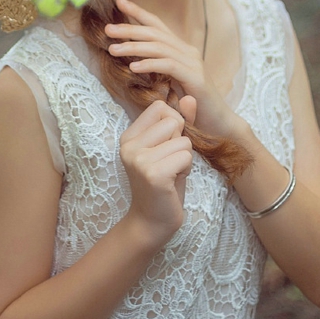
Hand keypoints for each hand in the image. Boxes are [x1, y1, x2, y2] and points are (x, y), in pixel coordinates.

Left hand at [105, 0, 238, 140]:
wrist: (219, 123)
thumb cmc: (192, 105)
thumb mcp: (171, 82)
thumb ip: (157, 67)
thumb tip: (133, 58)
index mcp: (181, 49)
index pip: (157, 25)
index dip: (139, 12)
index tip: (120, 0)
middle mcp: (187, 51)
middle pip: (155, 33)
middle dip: (129, 28)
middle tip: (107, 29)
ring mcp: (193, 63)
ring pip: (159, 47)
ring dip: (134, 47)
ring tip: (113, 49)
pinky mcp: (195, 78)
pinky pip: (169, 65)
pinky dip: (149, 64)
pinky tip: (133, 67)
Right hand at [119, 98, 194, 242]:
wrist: (151, 222)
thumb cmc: (163, 184)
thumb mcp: (169, 149)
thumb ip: (180, 122)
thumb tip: (190, 96)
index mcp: (129, 136)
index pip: (160, 107)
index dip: (173, 125)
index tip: (165, 148)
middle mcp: (129, 145)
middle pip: (173, 121)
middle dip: (181, 142)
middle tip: (169, 163)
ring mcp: (139, 159)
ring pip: (183, 141)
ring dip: (185, 158)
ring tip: (171, 173)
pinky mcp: (153, 173)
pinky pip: (185, 156)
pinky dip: (186, 169)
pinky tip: (174, 182)